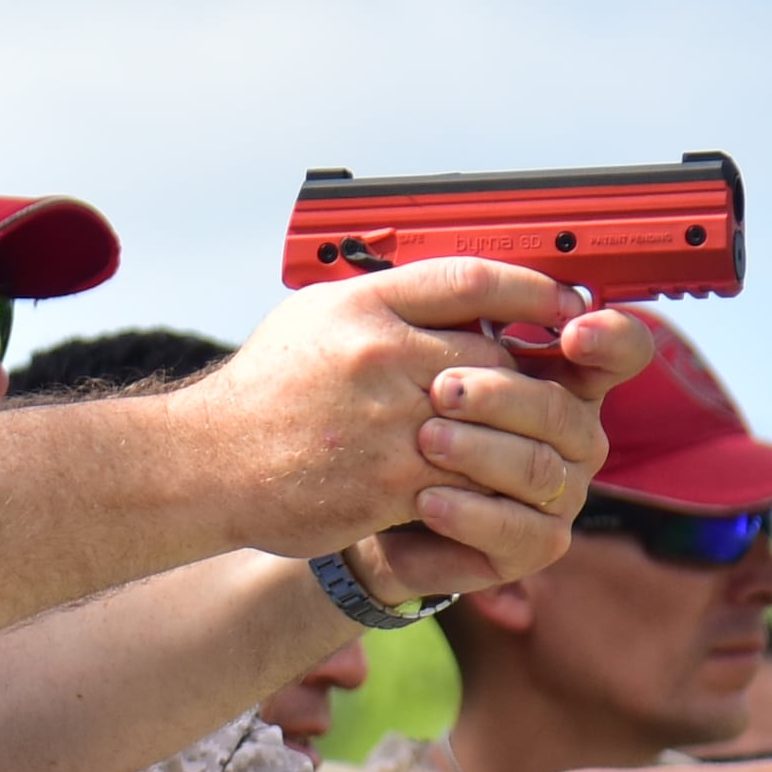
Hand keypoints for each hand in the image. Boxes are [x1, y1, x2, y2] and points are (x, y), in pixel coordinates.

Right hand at [200, 265, 621, 581]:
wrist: (207, 463)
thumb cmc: (266, 390)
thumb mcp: (318, 317)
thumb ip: (388, 303)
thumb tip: (463, 299)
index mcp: (366, 306)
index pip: (471, 281)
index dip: (532, 292)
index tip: (564, 305)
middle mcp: (380, 355)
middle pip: (496, 361)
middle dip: (521, 384)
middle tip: (539, 396)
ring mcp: (388, 423)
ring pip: (491, 427)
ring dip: (508, 441)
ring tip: (512, 447)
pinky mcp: (388, 485)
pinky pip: (464, 483)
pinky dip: (481, 489)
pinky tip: (481, 489)